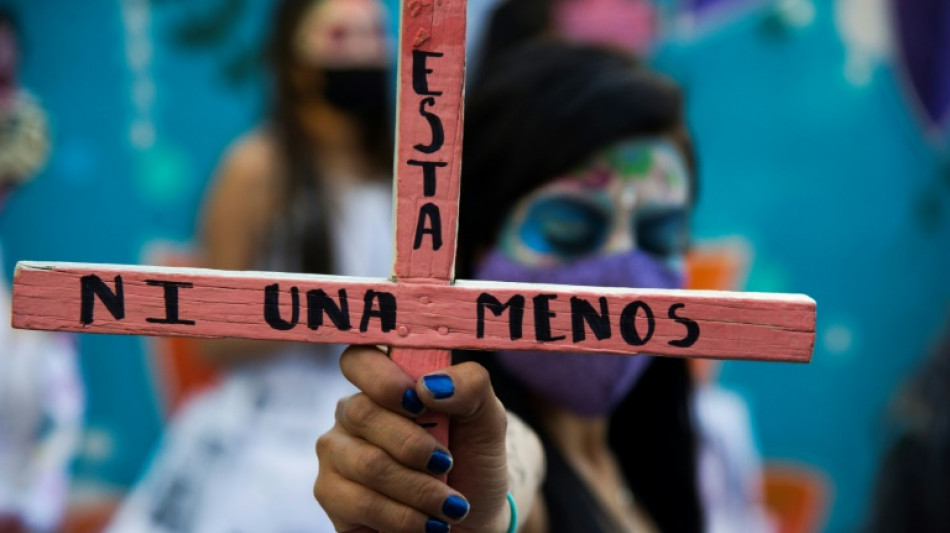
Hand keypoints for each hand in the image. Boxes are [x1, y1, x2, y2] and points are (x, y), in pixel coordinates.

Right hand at [315, 345, 510, 532]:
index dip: (383, 379)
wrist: (473, 519)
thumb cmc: (473, 460)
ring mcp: (337, 453)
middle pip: (363, 413)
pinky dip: (405, 517)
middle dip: (415, 446)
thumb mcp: (488, 419)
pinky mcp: (331, 495)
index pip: (359, 359)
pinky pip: (360, 503)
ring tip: (450, 505)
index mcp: (386, 383)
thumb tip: (429, 385)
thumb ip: (470, 387)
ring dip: (420, 489)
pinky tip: (428, 523)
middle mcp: (353, 413)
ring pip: (367, 463)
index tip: (420, 403)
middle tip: (448, 464)